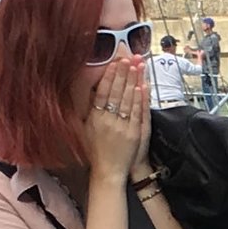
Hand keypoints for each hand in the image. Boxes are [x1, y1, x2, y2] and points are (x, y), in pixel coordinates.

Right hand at [88, 49, 147, 181]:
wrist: (108, 171)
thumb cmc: (95, 150)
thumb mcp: (86, 129)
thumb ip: (89, 111)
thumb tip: (91, 92)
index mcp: (94, 118)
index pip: (101, 92)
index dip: (108, 76)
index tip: (113, 62)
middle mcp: (107, 121)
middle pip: (115, 92)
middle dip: (122, 73)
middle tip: (127, 57)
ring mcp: (121, 126)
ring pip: (127, 99)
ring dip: (132, 81)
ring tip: (136, 65)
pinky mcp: (133, 133)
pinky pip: (136, 112)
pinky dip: (139, 99)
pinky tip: (141, 86)